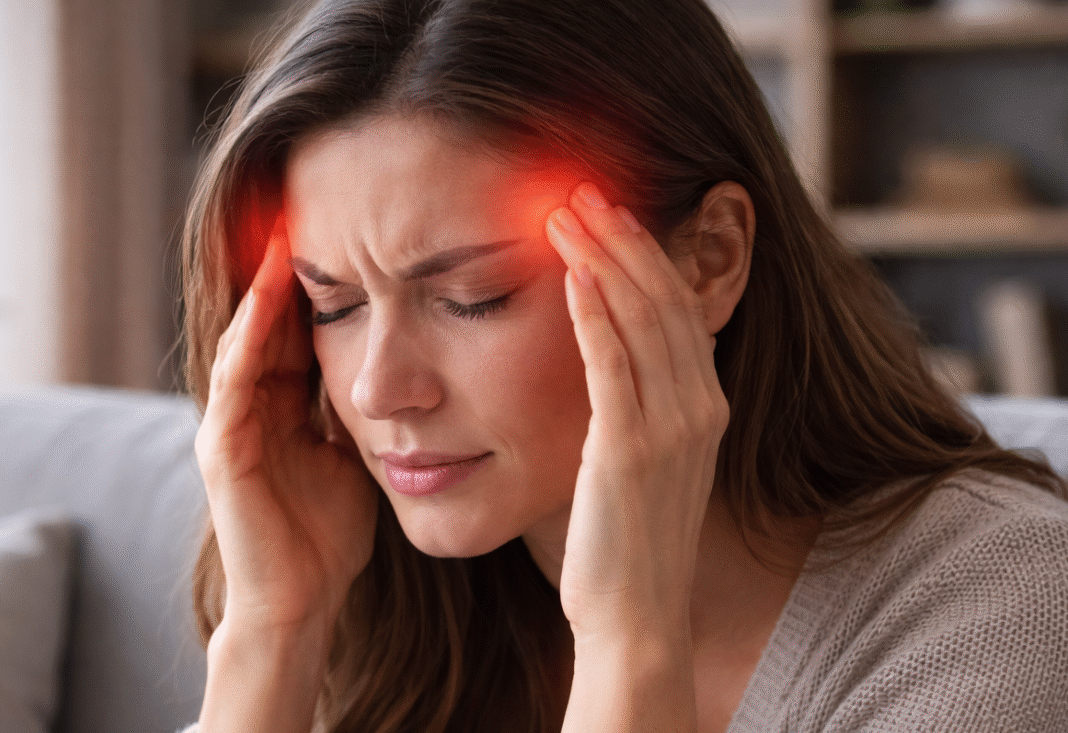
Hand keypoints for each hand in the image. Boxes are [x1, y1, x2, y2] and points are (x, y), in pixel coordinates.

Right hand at [195, 220, 377, 637]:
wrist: (303, 598)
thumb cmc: (329, 531)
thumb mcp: (354, 453)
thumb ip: (358, 410)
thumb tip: (404, 369)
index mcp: (286, 405)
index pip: (299, 329)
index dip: (319, 284)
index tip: (347, 234)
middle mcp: (254, 406)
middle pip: (269, 324)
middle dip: (284, 273)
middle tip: (305, 210)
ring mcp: (233, 426)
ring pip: (244, 342)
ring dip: (259, 291)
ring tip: (279, 237)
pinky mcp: (223, 453)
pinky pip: (234, 384)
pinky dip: (248, 340)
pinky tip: (265, 302)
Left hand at [544, 183, 728, 643]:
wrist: (637, 616)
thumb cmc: (630, 538)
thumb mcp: (649, 459)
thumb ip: (642, 402)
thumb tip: (613, 350)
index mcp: (705, 405)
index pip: (679, 308)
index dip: (646, 253)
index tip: (609, 212)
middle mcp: (699, 408)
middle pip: (665, 299)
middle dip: (623, 238)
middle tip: (583, 189)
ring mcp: (670, 429)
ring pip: (642, 320)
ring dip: (604, 260)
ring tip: (566, 211)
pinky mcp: (628, 452)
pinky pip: (613, 369)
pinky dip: (594, 317)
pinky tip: (570, 276)